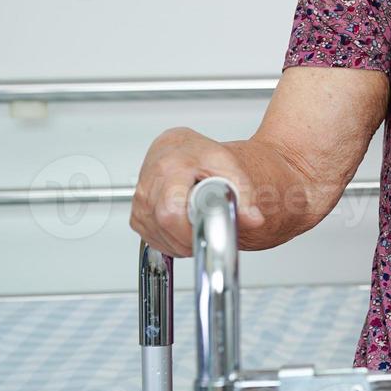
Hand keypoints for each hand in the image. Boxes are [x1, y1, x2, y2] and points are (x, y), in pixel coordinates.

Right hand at [129, 127, 266, 257]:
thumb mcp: (230, 168)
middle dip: (189, 236)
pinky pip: (152, 237)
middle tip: (208, 229)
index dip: (191, 229)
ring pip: (157, 235)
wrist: (183, 149)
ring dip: (181, 240)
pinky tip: (184, 226)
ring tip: (198, 222)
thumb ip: (244, 194)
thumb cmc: (203, 156)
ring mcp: (139, 199)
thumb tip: (254, 219)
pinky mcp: (136, 213)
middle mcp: (149, 181)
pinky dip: (171, 240)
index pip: (171, 210)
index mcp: (170, 166)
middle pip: (164, 225)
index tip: (209, 231)